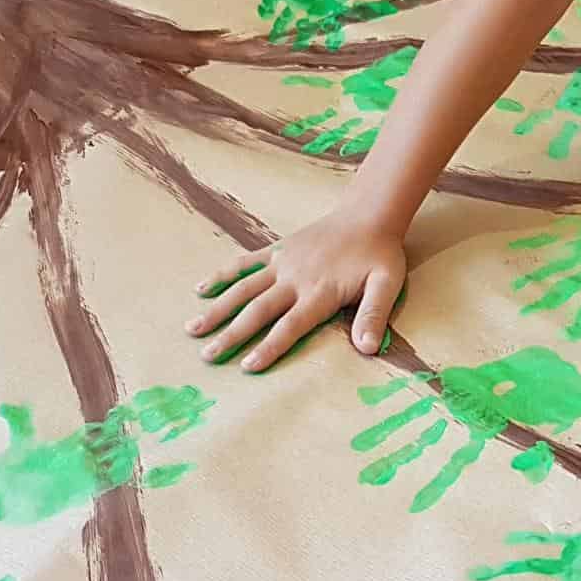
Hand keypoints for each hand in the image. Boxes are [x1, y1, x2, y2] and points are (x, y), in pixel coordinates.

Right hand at [189, 211, 407, 372]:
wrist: (368, 215)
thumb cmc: (379, 254)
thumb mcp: (387, 284)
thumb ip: (374, 315)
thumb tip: (366, 348)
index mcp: (319, 292)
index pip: (290, 325)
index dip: (269, 346)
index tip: (246, 366)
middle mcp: (294, 278)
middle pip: (258, 310)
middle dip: (231, 334)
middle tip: (207, 355)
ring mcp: (282, 263)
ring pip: (243, 288)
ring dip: (217, 308)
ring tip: (192, 328)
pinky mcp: (277, 250)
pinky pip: (245, 262)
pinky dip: (223, 274)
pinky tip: (201, 288)